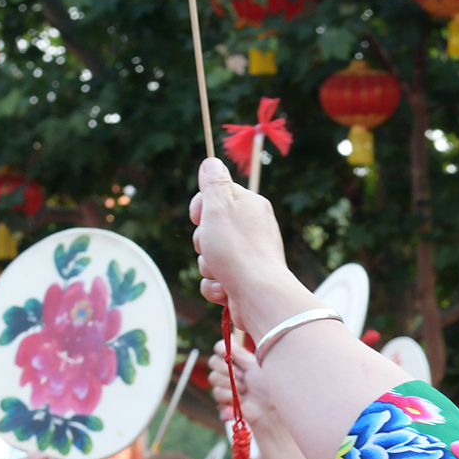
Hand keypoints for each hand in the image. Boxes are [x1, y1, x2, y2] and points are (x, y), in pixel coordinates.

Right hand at [188, 156, 294, 328]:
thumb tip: (212, 161)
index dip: (201, 207)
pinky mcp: (244, 282)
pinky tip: (225, 290)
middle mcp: (254, 229)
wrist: (259, 296)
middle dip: (204, 242)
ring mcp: (250, 257)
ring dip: (208, 267)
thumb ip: (213, 182)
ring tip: (222, 272)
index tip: (199, 217)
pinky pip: (217, 280)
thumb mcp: (219, 206)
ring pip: (211, 257)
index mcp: (251, 205)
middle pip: (211, 228)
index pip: (217, 196)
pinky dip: (215, 286)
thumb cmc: (237, 249)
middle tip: (213, 247)